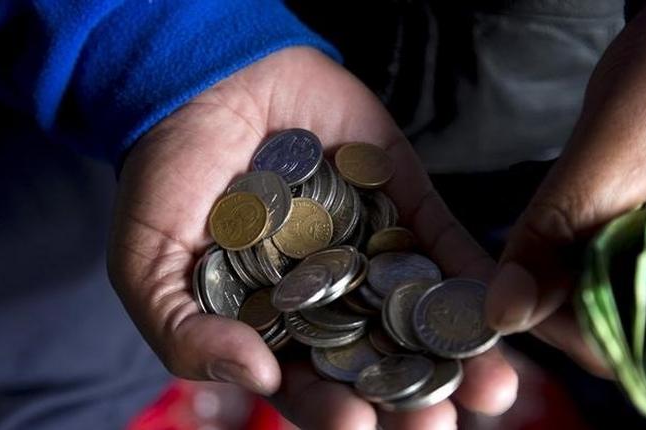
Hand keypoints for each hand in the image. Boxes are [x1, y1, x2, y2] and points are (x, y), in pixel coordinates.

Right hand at [108, 47, 517, 428]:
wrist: (207, 80)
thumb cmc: (166, 178)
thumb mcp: (148, 265)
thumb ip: (188, 333)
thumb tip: (259, 378)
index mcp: (275, 325)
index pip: (309, 383)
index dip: (331, 410)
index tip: (356, 424)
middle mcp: (332, 297)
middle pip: (379, 359)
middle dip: (413, 395)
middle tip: (440, 421)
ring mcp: (373, 250)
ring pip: (421, 312)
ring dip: (460, 350)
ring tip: (492, 388)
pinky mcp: (404, 202)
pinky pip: (442, 243)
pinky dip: (471, 274)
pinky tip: (497, 307)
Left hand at [486, 0, 645, 404]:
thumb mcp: (626, 141)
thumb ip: (560, 230)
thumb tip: (501, 312)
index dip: (580, 331)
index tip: (526, 286)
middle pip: (639, 341)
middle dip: (575, 304)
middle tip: (533, 253)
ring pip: (632, 305)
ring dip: (583, 275)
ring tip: (568, 221)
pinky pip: (638, 269)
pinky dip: (596, 250)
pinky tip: (587, 212)